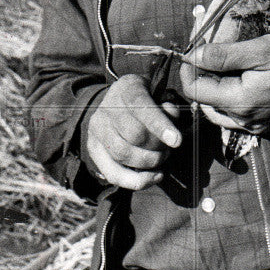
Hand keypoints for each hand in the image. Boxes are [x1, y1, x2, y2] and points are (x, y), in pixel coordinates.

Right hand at [85, 74, 181, 189]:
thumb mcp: (158, 95)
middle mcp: (107, 108)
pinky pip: (113, 173)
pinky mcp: (93, 149)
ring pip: (123, 154)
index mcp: (127, 89)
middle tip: (169, 150)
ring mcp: (97, 130)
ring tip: (161, 159)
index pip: (141, 106)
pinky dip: (136, 180)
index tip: (176, 141)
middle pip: (134, 134)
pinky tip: (154, 177)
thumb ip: (168, 108)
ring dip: (149, 163)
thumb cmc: (145, 101)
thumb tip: (171, 122)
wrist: (117, 102)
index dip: (159, 125)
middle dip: (157, 147)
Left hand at [179, 34, 269, 133]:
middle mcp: (243, 120)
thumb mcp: (262, 49)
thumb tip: (193, 57)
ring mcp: (254, 125)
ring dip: (214, 87)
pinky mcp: (263, 124)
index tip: (193, 49)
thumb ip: (224, 56)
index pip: (195, 91)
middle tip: (209, 51)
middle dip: (201, 76)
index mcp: (240, 102)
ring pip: (217, 108)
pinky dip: (228, 95)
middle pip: (205, 100)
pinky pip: (234, 113)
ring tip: (223, 63)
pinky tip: (239, 77)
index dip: (188, 69)